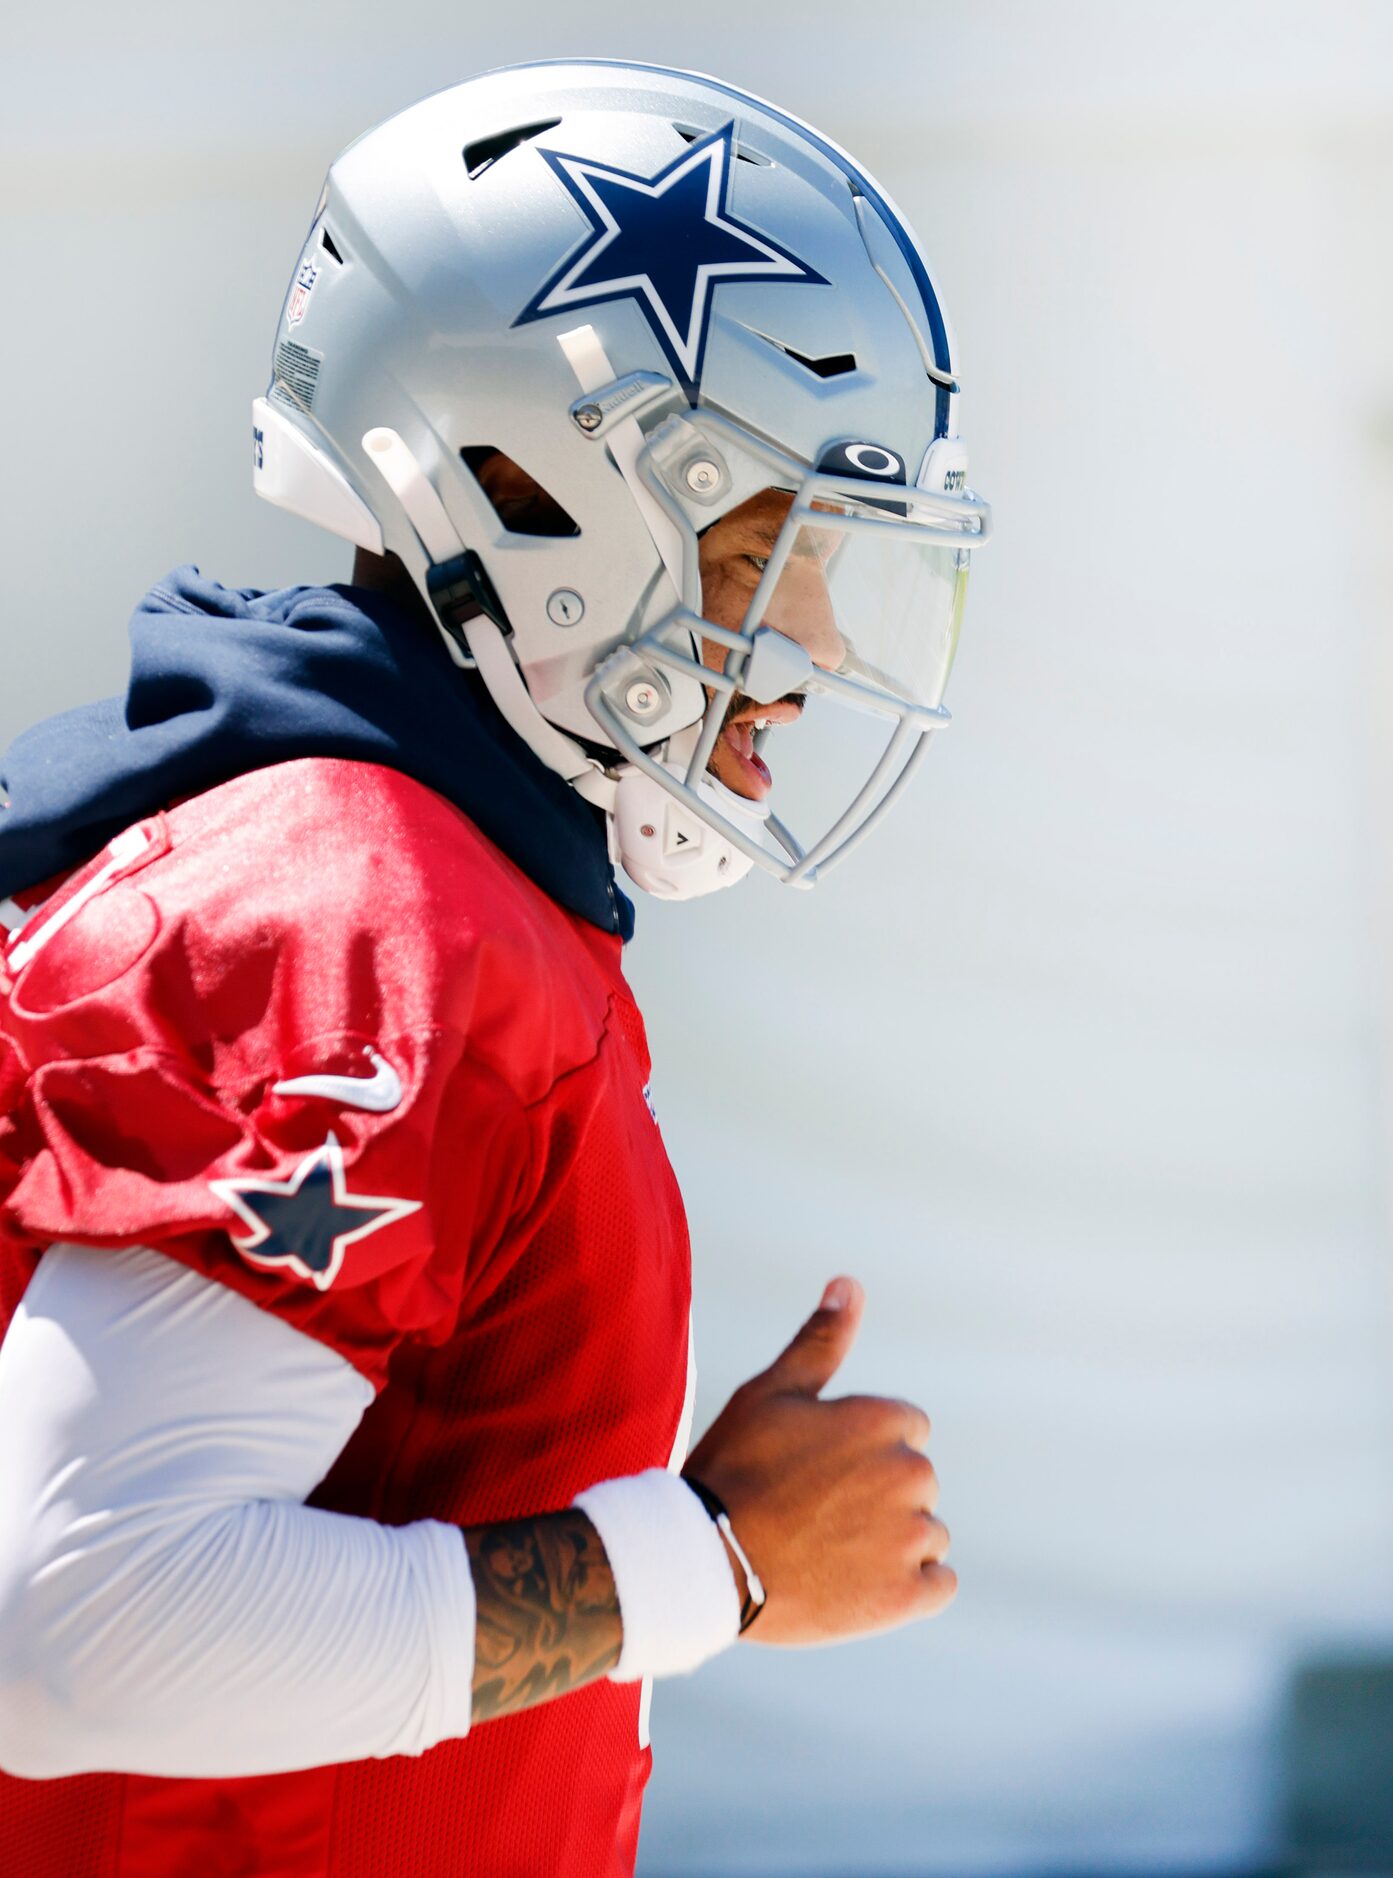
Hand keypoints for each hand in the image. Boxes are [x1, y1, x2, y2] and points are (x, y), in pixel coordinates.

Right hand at [683, 1277, 954, 1645]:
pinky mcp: (906, 1596)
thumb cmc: (734, 1468)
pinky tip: (860, 1583)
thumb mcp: (771, 1392)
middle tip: (814, 1510)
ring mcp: (911, 1538)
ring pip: (927, 1533)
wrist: (705, 1562)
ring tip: (828, 1550)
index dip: (861, 1448)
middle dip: (878, 1493)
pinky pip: (939, 1584)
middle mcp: (910, 1474)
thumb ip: (821, 1340)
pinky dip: (910, 1586)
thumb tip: (849, 1283)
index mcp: (885, 1421)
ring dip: (892, 1542)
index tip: (819, 1468)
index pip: (906, 1429)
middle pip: (915, 1481)